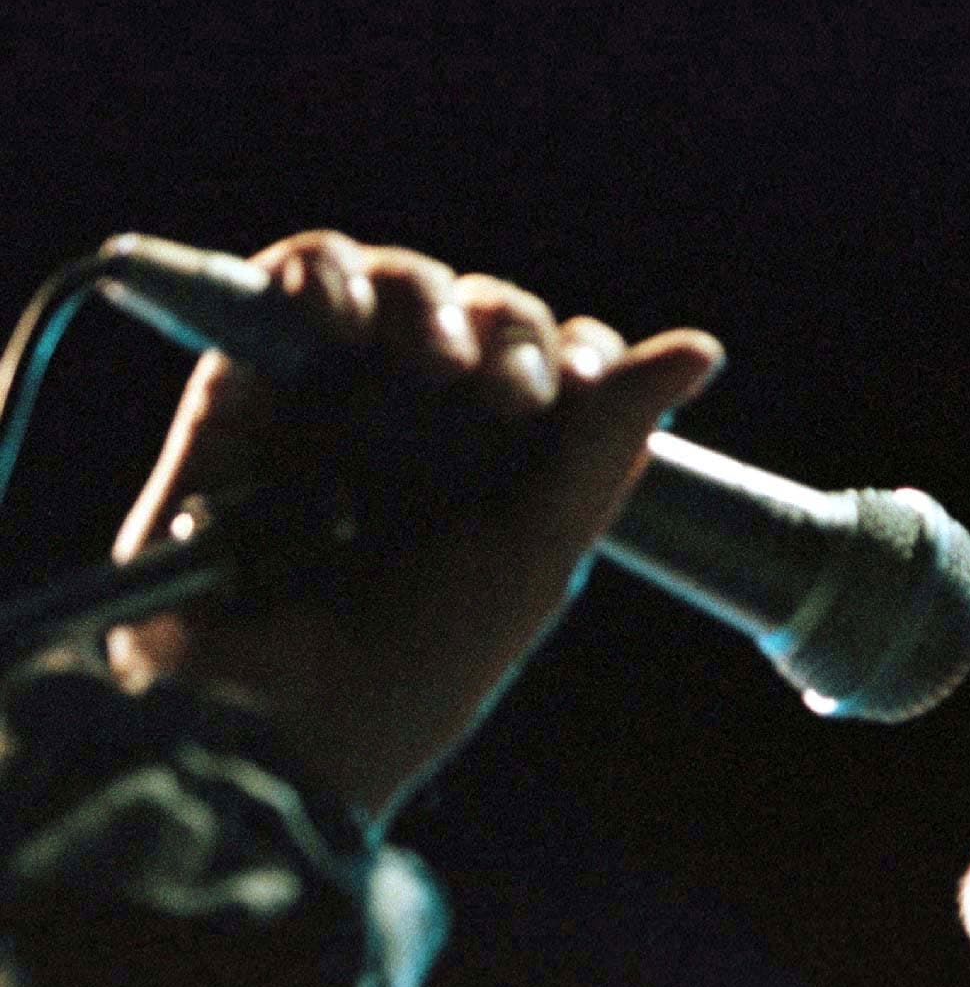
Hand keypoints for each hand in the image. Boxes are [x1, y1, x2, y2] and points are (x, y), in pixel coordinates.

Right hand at [106, 230, 722, 825]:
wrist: (279, 715)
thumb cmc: (423, 657)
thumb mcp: (539, 547)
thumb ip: (610, 438)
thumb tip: (706, 348)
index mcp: (507, 468)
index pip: (560, 365)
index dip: (576, 357)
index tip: (578, 389)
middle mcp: (427, 426)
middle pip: (486, 315)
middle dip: (508, 333)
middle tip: (503, 397)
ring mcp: (341, 398)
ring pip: (398, 285)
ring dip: (427, 301)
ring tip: (436, 364)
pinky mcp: (247, 380)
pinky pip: (290, 281)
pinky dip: (322, 272)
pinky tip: (342, 312)